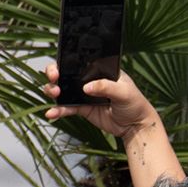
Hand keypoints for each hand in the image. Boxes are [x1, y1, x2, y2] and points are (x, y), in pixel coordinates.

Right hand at [43, 64, 164, 142]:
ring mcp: (84, 94)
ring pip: (62, 89)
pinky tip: (51, 113)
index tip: (61, 66)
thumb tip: (86, 87)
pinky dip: (58, 110)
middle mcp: (89, 79)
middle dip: (54, 72)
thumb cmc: (135, 104)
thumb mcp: (124, 92)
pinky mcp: (82, 109)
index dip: (67, 60)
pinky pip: (67, 108)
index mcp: (100, 69)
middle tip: (54, 78)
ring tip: (54, 94)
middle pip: (66, 72)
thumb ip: (106, 87)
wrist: (136, 126)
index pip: (80, 60)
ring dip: (53, 90)